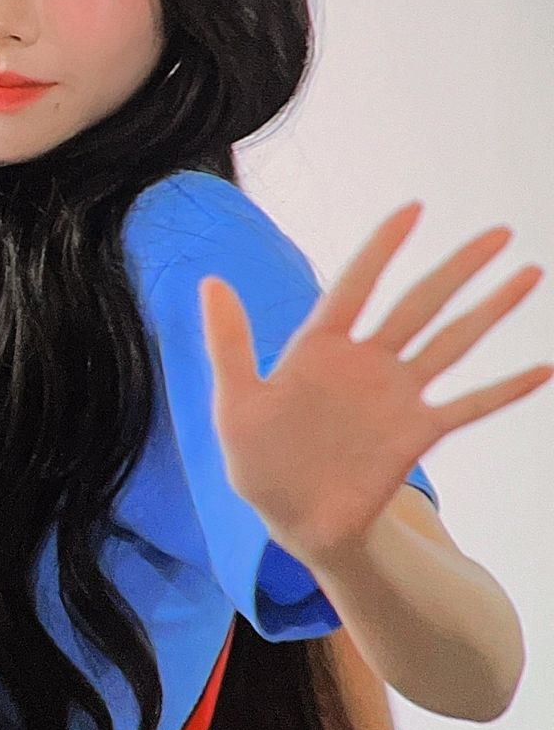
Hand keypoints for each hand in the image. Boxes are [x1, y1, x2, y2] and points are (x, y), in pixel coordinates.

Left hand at [199, 203, 550, 566]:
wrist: (292, 521)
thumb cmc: (259, 461)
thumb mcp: (235, 405)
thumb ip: (229, 344)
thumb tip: (209, 281)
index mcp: (321, 347)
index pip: (356, 285)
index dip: (383, 248)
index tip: (414, 209)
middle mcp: (367, 362)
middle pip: (420, 304)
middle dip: (460, 268)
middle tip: (500, 232)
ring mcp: (397, 396)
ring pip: (452, 342)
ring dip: (491, 311)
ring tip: (529, 274)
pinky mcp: (417, 433)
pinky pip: (468, 406)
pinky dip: (505, 389)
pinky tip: (543, 370)